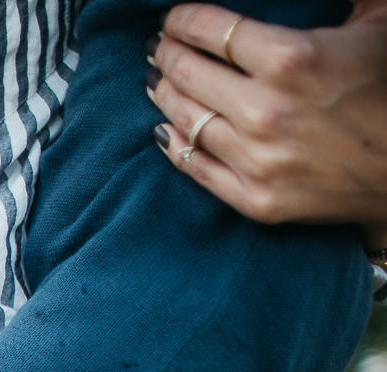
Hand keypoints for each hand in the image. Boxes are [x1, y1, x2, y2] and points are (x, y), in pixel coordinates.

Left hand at [148, 0, 386, 241]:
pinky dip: (174, 144)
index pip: (208, 30)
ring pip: (182, 119)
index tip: (172, 19)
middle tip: (160, 47)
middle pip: (186, 73)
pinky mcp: (257, 200)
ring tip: (160, 81)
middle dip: (166, 53)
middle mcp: (265, 111)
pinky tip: (168, 128)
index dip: (182, 21)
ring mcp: (257, 160)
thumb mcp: (378, 23)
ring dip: (165, 95)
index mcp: (292, 59)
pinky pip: (193, 166)